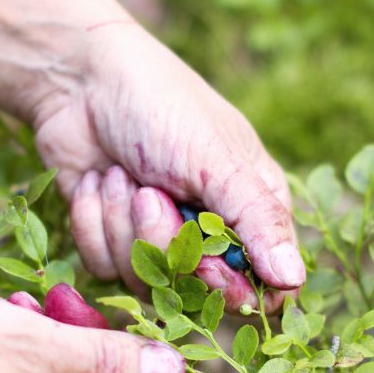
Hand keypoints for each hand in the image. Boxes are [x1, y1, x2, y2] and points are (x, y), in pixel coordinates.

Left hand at [32, 29, 304, 311]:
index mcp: (254, 210)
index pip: (265, 284)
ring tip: (122, 176)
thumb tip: (294, 279)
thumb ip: (259, 220)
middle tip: (150, 192)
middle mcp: (211, 232)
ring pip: (148, 282)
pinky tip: (97, 183)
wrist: (79, 81)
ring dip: (124, 226)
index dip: (234, 286)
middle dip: (166, 242)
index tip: (206, 261)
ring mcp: (162, 239)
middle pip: (200, 291)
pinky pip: (106, 269)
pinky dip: (95, 225)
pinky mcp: (115, 241)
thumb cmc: (162, 106)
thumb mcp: (218, 161)